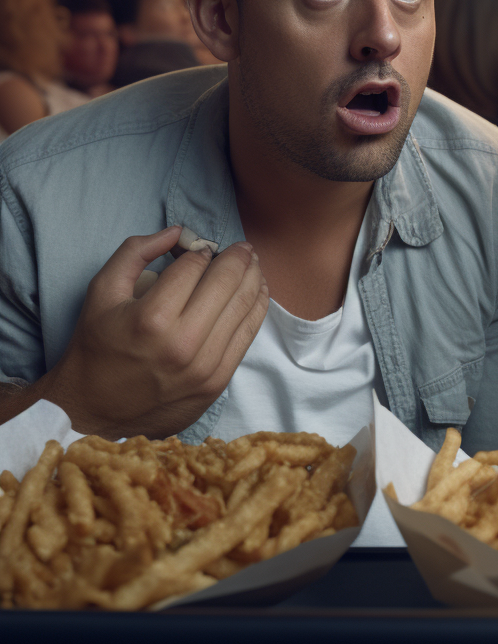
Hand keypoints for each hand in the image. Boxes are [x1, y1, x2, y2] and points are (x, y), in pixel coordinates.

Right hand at [38, 227, 268, 438]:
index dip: (201, 251)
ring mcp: (205, 366)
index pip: (194, 268)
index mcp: (151, 319)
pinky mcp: (217, 382)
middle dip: (239, 258)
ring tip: (253, 263)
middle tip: (243, 247)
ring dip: (253, 278)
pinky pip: (248, 335)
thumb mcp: (101, 292)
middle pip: (227, 284)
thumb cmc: (97, 347)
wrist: (94, 412)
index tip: (203, 248)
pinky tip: (257, 291)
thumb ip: (135, 252)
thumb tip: (178, 232)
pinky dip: (257, 307)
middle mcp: (183, 344)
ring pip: (244, 307)